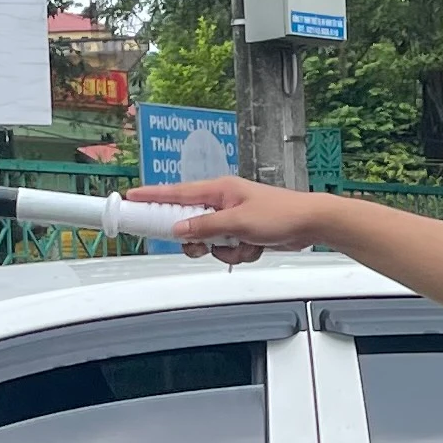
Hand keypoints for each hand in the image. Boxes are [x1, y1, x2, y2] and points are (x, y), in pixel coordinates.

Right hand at [137, 176, 332, 264]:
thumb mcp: (238, 223)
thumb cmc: (281, 214)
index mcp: (218, 190)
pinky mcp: (242, 232)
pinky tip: (255, 247)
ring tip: (243, 244)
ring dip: (223, 250)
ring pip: (209, 241)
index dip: (152, 197)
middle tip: (205, 245)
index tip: (131, 199)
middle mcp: (222, 202)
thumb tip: (179, 231)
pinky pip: (227, 248)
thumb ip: (205, 227)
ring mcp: (232, 218)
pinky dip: (239, 252)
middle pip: (190, 224)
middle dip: (198, 240)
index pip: (176, 193)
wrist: (311, 224)